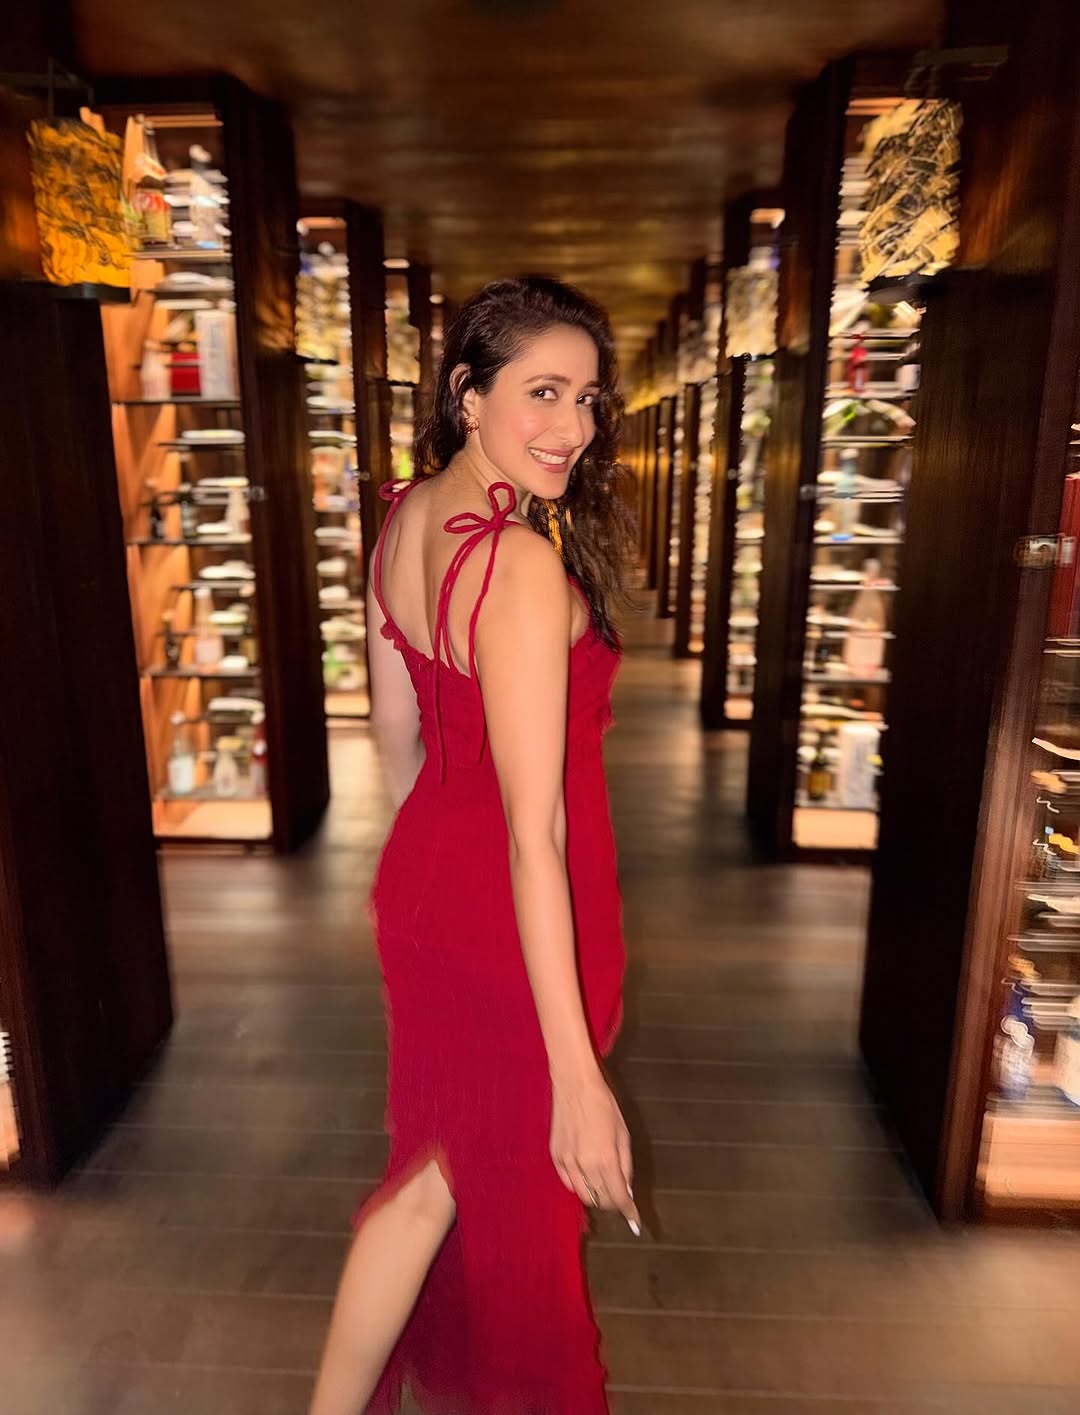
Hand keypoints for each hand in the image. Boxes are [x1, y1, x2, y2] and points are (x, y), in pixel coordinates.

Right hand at [550, 1067, 640, 1235]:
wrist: (575, 1086)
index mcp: (606, 1159)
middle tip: (620, 1196)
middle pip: (601, 1201)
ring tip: (603, 1185)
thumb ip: (626, 1165)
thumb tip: (626, 1189)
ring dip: (597, 1196)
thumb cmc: (604, 1106)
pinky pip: (568, 1183)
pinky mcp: (555, 1157)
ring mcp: (567, 1163)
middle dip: (613, 1203)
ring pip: (583, 1196)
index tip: (636, 1223)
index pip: (619, 1198)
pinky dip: (579, 1186)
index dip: (629, 1212)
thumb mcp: (623, 1134)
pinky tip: (586, 1176)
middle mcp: (585, 1165)